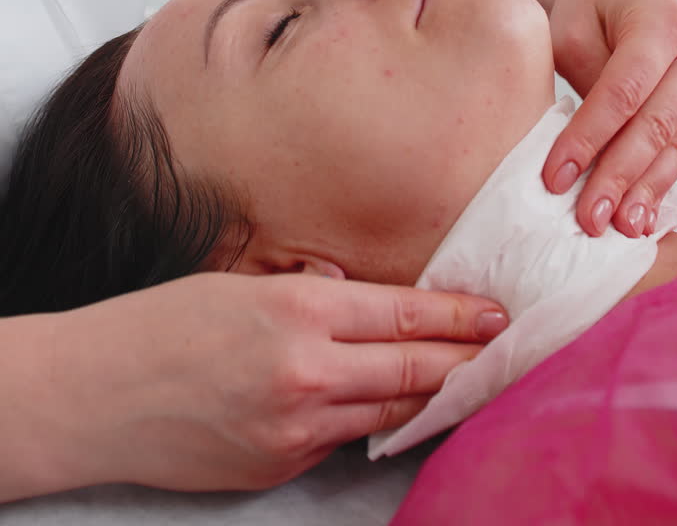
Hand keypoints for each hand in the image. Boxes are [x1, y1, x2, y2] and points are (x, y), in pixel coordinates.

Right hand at [41, 272, 507, 497]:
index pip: (403, 312)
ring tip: (466, 377)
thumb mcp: (239, 283)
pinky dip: (370, 420)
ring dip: (430, 394)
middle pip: (412, 367)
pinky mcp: (279, 466)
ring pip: (387, 410)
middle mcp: (307, 373)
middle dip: (465, 359)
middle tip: (505, 348)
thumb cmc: (162, 325)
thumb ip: (307, 292)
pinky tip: (392, 406)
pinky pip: (341, 439)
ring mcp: (295, 430)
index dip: (457, 314)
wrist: (98, 396)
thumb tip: (356, 294)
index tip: (494, 312)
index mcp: (298, 312)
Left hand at [523, 0, 676, 238]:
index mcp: (660, 21)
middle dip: (619, 177)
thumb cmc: (579, 6)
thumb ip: (584, 84)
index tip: (554, 177)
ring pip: (676, 144)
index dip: (589, 138)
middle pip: (656, 124)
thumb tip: (589, 154)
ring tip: (618, 228)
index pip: (624, 91)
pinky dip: (659, 183)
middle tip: (588, 219)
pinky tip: (641, 215)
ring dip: (645, 191)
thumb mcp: (567, 32)